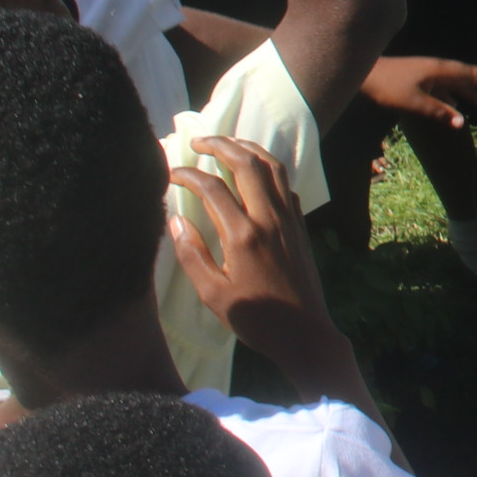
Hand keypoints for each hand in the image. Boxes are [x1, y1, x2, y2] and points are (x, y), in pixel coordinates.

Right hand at [167, 137, 343, 373]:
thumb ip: (192, 255)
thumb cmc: (255, 319)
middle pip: (247, 164)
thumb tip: (175, 220)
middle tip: (197, 142)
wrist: (305, 333)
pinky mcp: (301, 225)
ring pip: (272, 167)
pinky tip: (254, 173)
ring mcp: (290, 219)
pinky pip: (285, 185)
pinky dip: (268, 169)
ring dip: (248, 149)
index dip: (188, 175)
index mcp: (243, 235)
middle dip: (220, 145)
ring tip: (225, 145)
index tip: (172, 174)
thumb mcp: (213, 294)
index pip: (212, 188)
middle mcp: (269, 218)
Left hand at [359, 55, 476, 129]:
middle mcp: (435, 68)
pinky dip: (452, 95)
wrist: (363, 74)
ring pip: (454, 81)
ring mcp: (426, 72)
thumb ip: (438, 111)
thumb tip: (461, 122)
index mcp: (437, 70)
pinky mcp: (417, 78)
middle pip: (465, 74)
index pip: (468, 74)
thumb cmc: (387, 87)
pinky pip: (442, 86)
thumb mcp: (413, 102)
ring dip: (469, 91)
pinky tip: (454, 105)